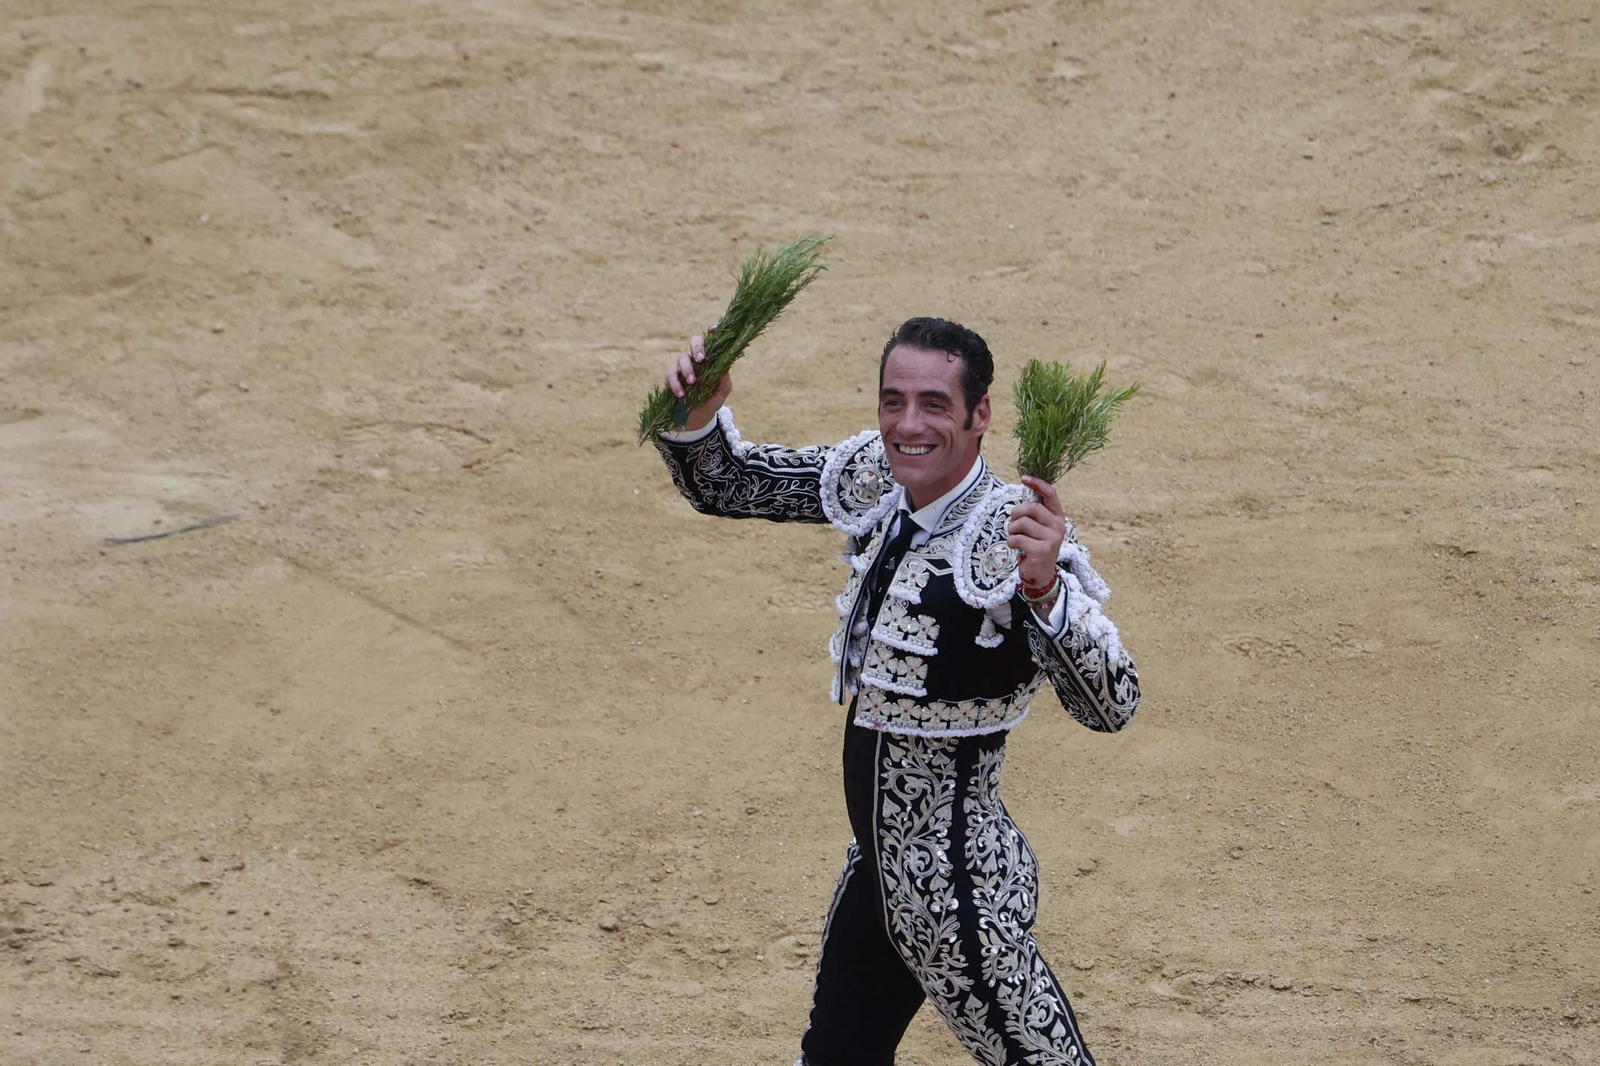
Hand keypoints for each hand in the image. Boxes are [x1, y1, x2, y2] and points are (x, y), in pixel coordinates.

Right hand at [665, 323, 730, 431]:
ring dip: (687, 369)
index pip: (712, 340)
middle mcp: (696, 359)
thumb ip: (724, 380)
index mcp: (711, 358)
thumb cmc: (711, 402)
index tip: (713, 329)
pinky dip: (676, 383)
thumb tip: (725, 366)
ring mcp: (682, 366)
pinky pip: (670, 374)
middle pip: (694, 341)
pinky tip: (682, 394)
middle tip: (702, 360)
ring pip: (681, 357)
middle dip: (697, 348)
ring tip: (693, 383)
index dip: (713, 330)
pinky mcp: (671, 378)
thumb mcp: (721, 392)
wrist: (697, 420)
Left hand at [1007, 475, 1066, 596]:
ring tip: (1015, 537)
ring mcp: (1052, 538)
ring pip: (1022, 523)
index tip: (1024, 478)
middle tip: (1013, 524)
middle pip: (1031, 507)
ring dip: (1012, 530)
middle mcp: (1058, 526)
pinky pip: (1017, 538)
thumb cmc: (1036, 546)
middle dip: (1016, 514)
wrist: (1040, 574)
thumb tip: (1025, 487)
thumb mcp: (1038, 527)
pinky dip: (1011, 542)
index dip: (1038, 484)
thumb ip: (1034, 512)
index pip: (1050, 494)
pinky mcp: (1042, 550)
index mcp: (1058, 517)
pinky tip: (1016, 547)